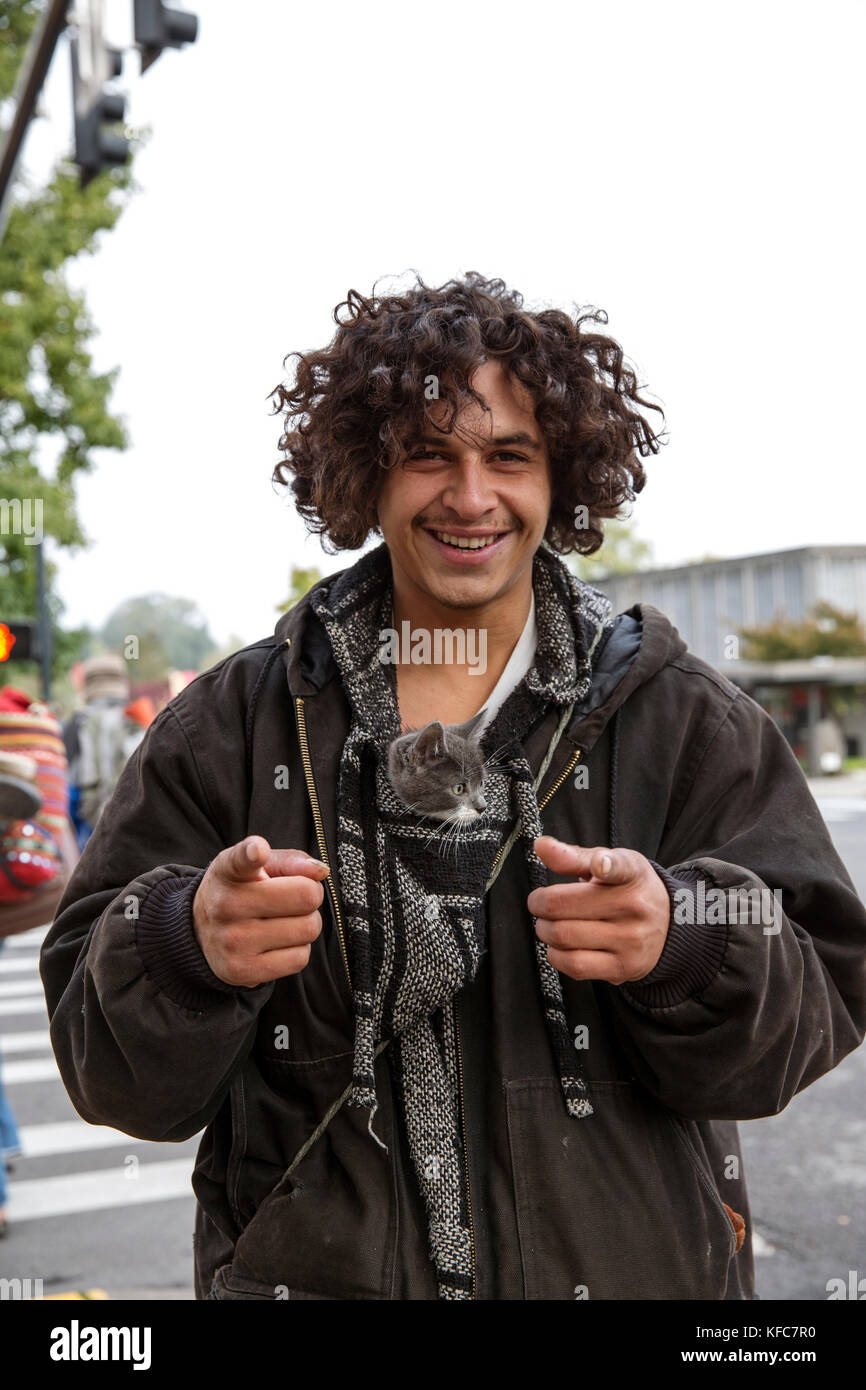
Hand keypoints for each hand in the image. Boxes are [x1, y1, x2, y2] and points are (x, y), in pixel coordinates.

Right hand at [192, 836, 329, 986]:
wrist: (200, 933)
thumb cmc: (242, 891)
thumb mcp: (259, 865)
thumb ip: (291, 860)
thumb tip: (320, 871)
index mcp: (229, 870)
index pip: (240, 860)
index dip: (252, 853)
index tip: (258, 850)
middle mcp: (226, 905)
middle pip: (306, 897)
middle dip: (310, 896)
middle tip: (291, 899)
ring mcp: (233, 941)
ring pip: (308, 929)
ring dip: (306, 924)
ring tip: (282, 921)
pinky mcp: (242, 971)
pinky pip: (300, 959)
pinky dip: (298, 950)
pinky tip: (277, 943)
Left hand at [528, 836, 670, 984]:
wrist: (667, 926)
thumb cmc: (629, 889)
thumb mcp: (609, 862)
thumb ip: (572, 856)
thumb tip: (541, 845)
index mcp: (631, 873)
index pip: (620, 867)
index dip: (606, 865)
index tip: (599, 865)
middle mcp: (635, 907)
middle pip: (561, 906)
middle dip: (539, 905)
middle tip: (540, 904)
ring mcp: (631, 940)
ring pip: (563, 937)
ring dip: (544, 931)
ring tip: (550, 924)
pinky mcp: (624, 968)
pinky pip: (574, 965)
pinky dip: (556, 955)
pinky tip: (561, 946)